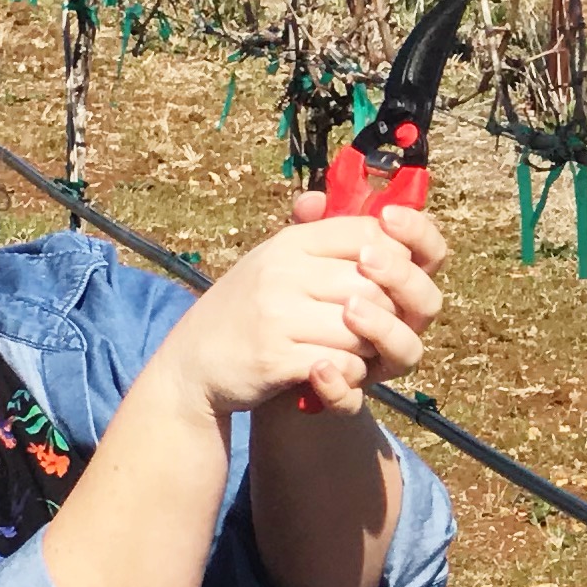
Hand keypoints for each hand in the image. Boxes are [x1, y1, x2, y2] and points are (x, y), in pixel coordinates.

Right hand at [155, 196, 445, 424]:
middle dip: (386, 312)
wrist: (190, 367)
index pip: (370, 232)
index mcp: (289, 243)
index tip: (385, 281)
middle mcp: (282, 272)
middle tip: (374, 328)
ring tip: (352, 351)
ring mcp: (277, 316)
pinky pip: (342, 365)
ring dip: (367, 348)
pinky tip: (331, 373)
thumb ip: (319, 239)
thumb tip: (364, 209)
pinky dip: (347, 376)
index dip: (395, 256)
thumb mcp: (273, 263)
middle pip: (374, 284)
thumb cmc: (243, 313)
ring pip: (362, 329)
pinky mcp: (275, 358)